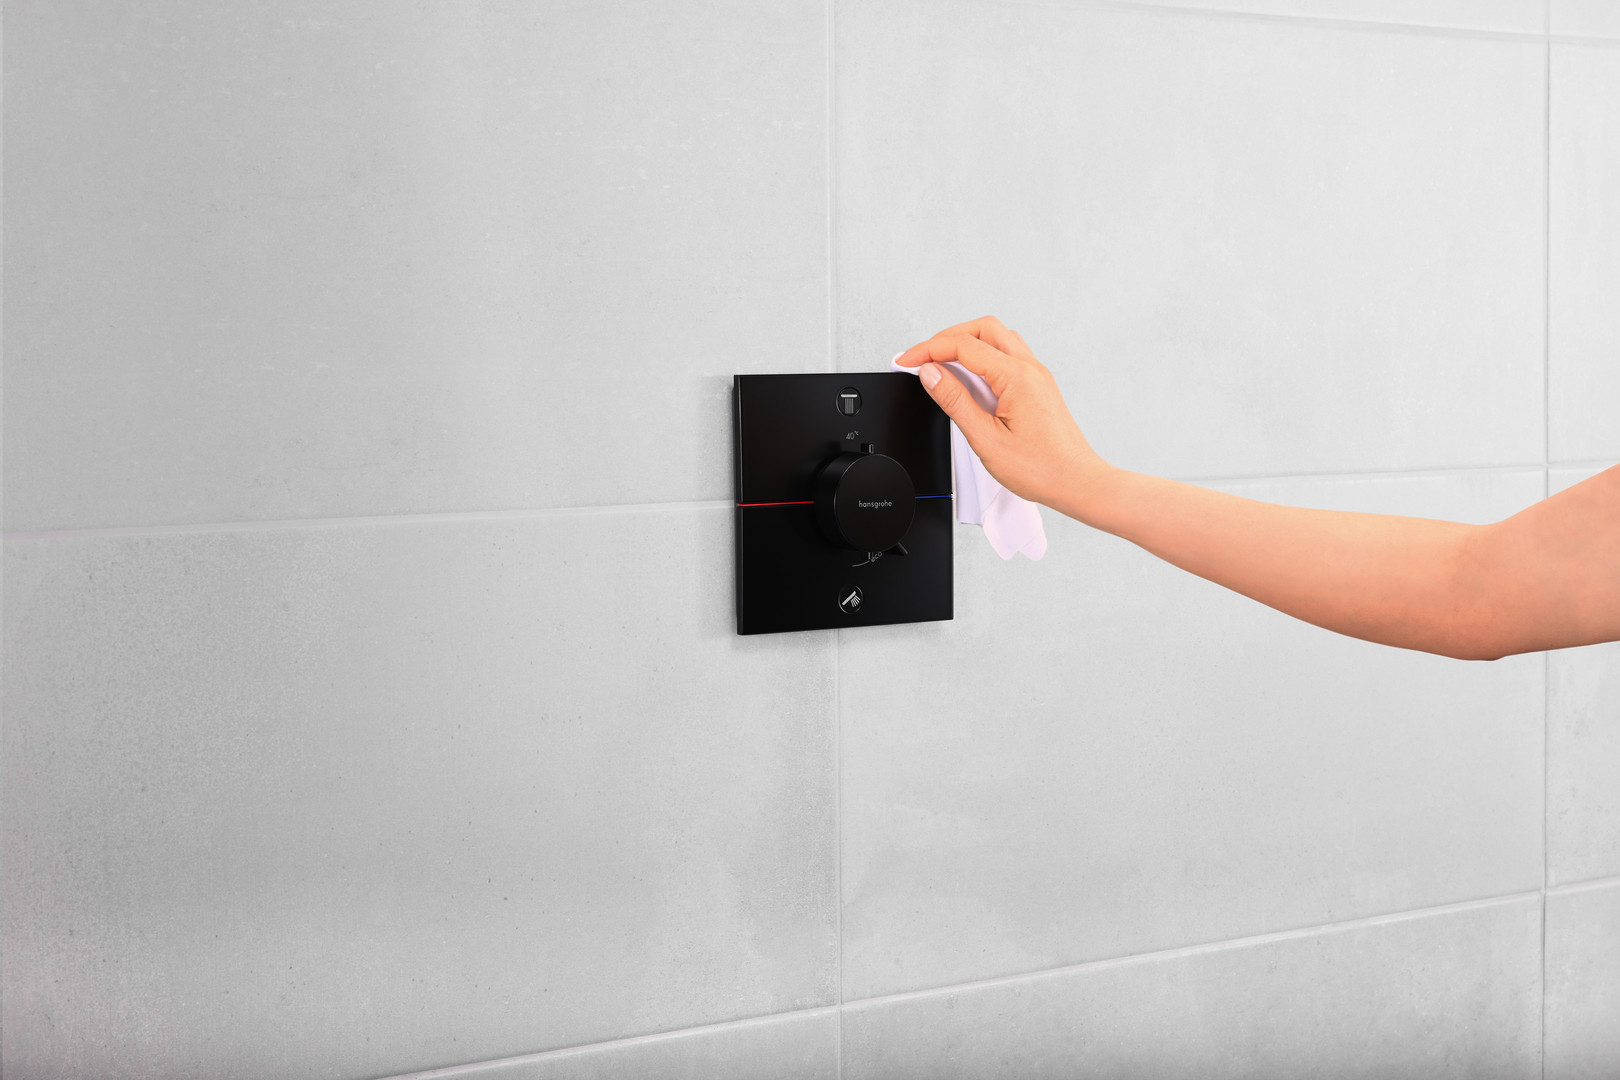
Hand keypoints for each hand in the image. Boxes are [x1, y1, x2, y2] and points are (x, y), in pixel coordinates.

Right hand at [894, 316, 1111, 518]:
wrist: (1076, 482)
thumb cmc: (1041, 468)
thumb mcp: (986, 438)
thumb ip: (955, 401)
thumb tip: (930, 374)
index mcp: (1016, 377)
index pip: (964, 346)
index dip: (928, 350)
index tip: (907, 360)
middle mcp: (1030, 369)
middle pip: (982, 329)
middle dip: (947, 337)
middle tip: (921, 356)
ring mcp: (1036, 376)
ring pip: (997, 339)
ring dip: (966, 343)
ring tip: (941, 364)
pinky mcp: (1037, 386)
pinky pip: (1007, 356)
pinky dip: (982, 357)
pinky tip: (969, 379)